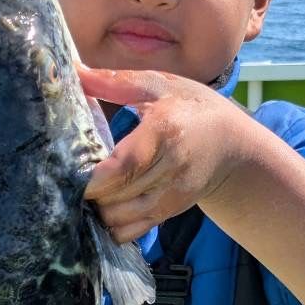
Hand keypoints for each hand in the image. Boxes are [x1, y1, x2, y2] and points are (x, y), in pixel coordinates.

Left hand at [79, 66, 244, 242]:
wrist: (234, 145)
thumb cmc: (193, 108)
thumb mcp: (159, 85)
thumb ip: (114, 82)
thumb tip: (75, 72)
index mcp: (164, 132)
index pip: (123, 166)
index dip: (93, 178)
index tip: (70, 171)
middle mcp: (171, 169)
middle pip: (115, 196)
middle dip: (87, 192)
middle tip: (72, 176)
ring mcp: (172, 196)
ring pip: (119, 219)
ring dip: (97, 208)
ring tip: (90, 189)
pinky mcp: (170, 213)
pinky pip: (130, 232)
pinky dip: (112, 225)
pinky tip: (106, 205)